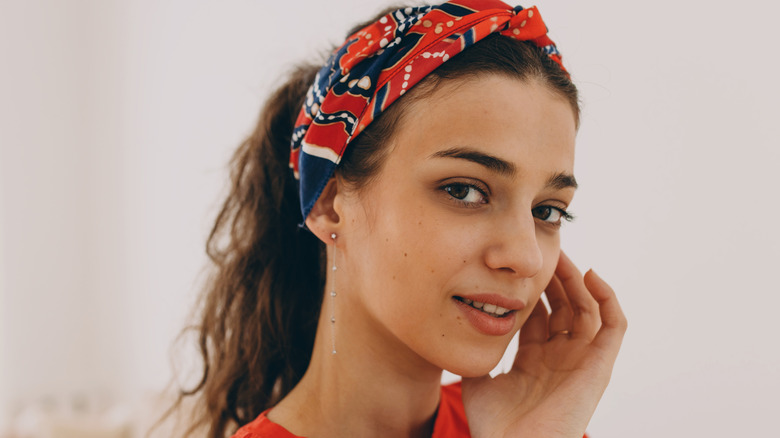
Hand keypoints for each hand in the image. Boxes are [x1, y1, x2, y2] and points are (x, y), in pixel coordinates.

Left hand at [461, 251, 626, 437]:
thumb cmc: (495, 426)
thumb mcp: (478, 381)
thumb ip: (477, 354)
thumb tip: (464, 328)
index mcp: (534, 361)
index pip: (538, 314)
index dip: (532, 289)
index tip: (519, 265)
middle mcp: (560, 358)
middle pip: (564, 307)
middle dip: (554, 278)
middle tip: (543, 252)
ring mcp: (581, 361)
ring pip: (588, 309)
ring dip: (577, 280)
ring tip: (563, 257)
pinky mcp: (600, 366)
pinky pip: (614, 325)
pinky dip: (608, 298)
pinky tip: (590, 275)